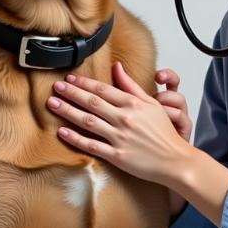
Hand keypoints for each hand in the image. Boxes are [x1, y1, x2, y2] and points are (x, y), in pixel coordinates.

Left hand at [45, 61, 192, 188]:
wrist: (174, 160)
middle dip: (71, 93)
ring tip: (52, 104)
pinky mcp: (117, 156)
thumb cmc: (164, 133)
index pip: (103, 89)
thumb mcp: (151, 104)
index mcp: (132, 104)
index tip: (69, 78)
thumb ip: (131, 85)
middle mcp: (124, 118)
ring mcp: (120, 138)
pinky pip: (92, 146)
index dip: (84, 83)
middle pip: (92, 102)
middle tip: (55, 87)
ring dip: (68, 111)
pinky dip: (76, 138)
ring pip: (88, 121)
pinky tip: (62, 132)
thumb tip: (117, 67)